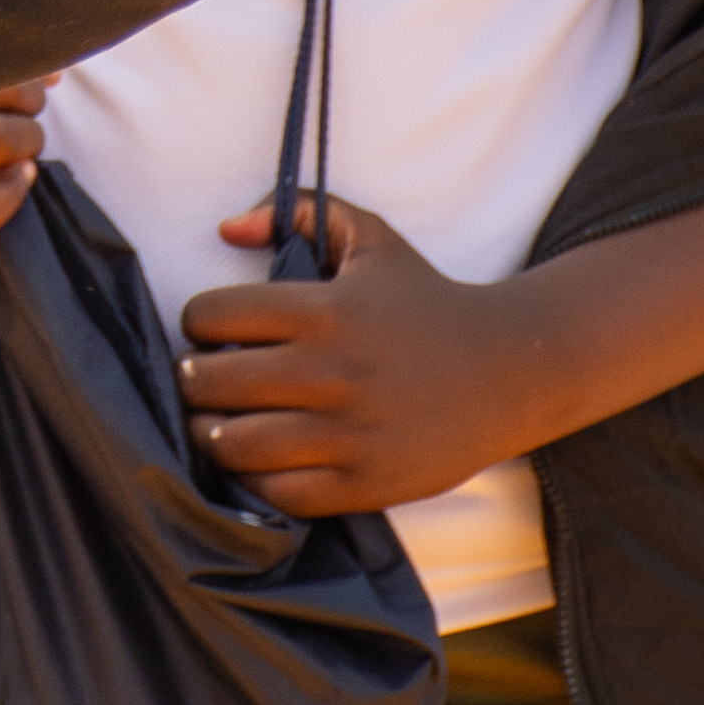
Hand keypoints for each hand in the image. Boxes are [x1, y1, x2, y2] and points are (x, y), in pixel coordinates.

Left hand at [174, 194, 543, 519]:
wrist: (511, 370)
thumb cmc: (428, 301)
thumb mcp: (372, 239)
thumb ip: (300, 212)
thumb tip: (226, 227)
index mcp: (325, 310)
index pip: (213, 315)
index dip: (197, 321)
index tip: (209, 331)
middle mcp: (331, 372)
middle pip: (210, 383)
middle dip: (192, 379)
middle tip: (202, 379)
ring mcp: (348, 433)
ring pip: (233, 444)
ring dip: (211, 433)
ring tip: (218, 422)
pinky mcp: (365, 483)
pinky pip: (278, 492)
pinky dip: (255, 478)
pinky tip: (259, 458)